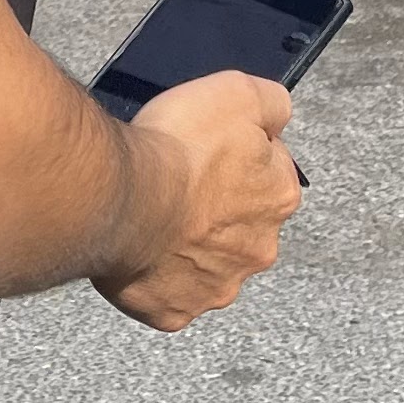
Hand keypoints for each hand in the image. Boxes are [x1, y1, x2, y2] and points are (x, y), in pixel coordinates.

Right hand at [94, 69, 302, 333]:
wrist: (124, 199)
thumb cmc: (178, 147)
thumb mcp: (236, 92)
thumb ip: (271, 102)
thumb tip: (279, 116)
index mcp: (279, 197)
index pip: (270, 173)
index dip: (237, 157)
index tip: (206, 150)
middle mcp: (258, 250)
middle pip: (241, 225)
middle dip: (217, 210)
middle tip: (177, 187)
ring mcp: (217, 286)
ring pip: (208, 264)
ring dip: (189, 247)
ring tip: (152, 219)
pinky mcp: (176, 310)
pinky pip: (169, 295)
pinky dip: (156, 279)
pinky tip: (138, 254)